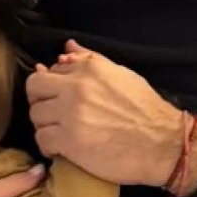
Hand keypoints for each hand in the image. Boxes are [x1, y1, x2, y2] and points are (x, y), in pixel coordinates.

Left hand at [26, 39, 196, 189]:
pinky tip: (59, 149)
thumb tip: (67, 47)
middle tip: (51, 115)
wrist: (163, 145)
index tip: (56, 98)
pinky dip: (47, 147)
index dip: (49, 86)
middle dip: (39, 102)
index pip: (48, 70)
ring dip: (44, 126)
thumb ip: (90, 60)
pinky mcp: (69, 141)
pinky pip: (41, 140)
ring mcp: (70, 114)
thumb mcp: (121, 75)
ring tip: (59, 133)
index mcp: (89, 69)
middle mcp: (76, 87)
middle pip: (34, 89)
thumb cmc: (145, 111)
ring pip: (35, 116)